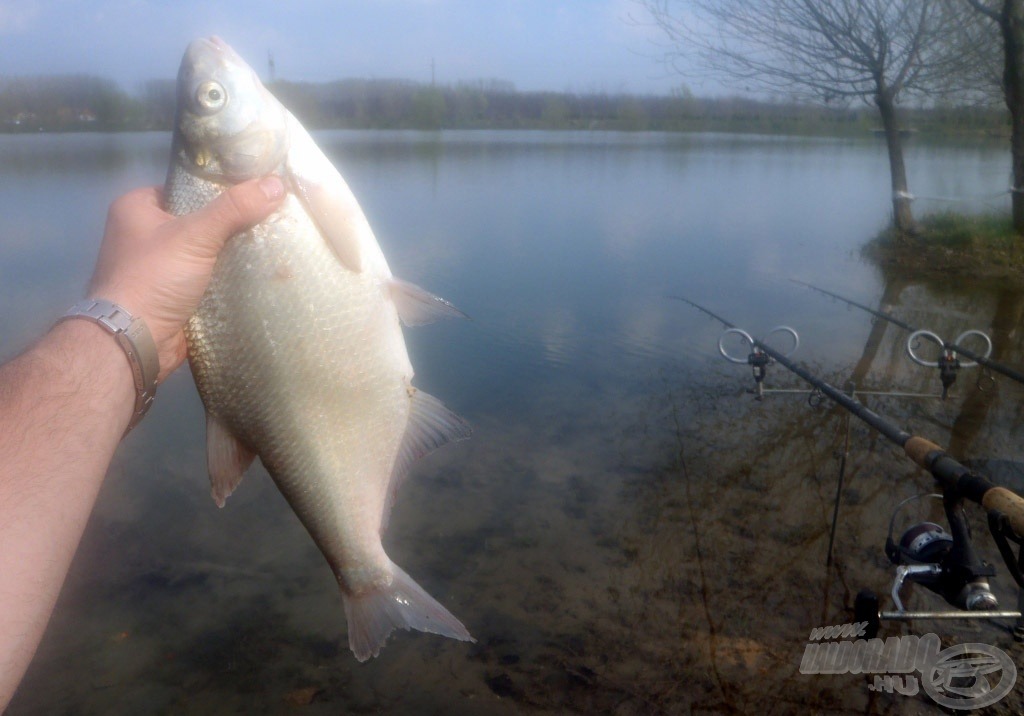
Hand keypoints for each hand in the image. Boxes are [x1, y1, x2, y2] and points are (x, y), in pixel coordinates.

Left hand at [87, 176, 284, 381]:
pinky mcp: (171, 295)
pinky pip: (205, 278)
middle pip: (198, 220)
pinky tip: (257, 273)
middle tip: (269, 218)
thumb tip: (276, 183)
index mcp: (135, 208)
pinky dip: (226, 278)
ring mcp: (156, 267)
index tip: (254, 192)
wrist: (135, 342)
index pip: (185, 188)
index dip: (218, 189)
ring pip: (204, 252)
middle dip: (230, 223)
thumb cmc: (154, 277)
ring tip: (271, 243)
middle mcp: (142, 235)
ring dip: (230, 253)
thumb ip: (234, 208)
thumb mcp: (196, 235)